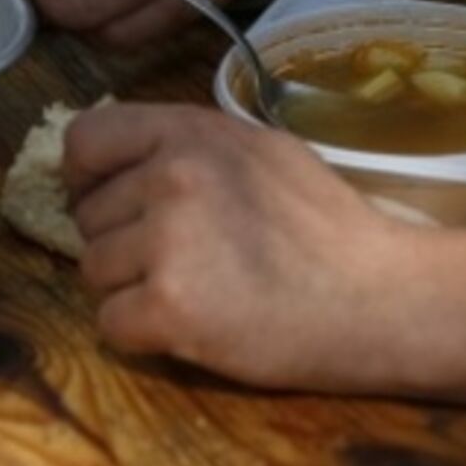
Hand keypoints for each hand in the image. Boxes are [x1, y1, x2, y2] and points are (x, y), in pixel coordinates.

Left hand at [64, 102, 465, 401]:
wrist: (381, 298)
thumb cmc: (326, 227)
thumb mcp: (259, 150)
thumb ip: (188, 147)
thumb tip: (123, 161)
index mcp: (190, 131)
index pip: (84, 141)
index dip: (86, 178)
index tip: (109, 203)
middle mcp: (171, 176)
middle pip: (88, 216)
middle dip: (123, 242)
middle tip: (186, 260)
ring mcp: (167, 241)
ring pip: (94, 271)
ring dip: (131, 289)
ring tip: (198, 291)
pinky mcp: (169, 306)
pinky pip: (109, 323)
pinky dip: (142, 334)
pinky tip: (194, 325)